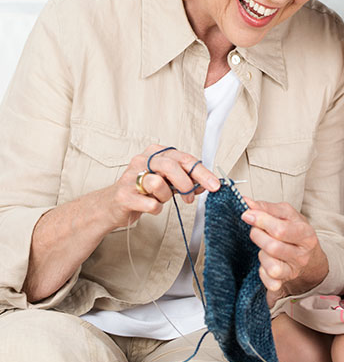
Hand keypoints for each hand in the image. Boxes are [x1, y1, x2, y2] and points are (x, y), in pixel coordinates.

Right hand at [105, 145, 220, 228]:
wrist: (112, 206)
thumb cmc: (142, 190)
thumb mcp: (167, 181)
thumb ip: (186, 180)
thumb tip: (207, 184)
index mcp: (155, 153)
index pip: (184, 158)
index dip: (202, 172)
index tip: (214, 185)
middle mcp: (142, 160)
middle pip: (172, 165)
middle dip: (187, 183)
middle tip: (190, 197)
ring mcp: (130, 177)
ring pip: (159, 184)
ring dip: (165, 196)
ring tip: (160, 199)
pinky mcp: (124, 195)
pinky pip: (150, 203)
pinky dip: (156, 208)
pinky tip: (151, 206)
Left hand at [241, 199, 328, 305]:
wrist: (309, 255)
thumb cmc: (294, 230)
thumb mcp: (286, 214)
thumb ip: (267, 208)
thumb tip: (247, 202)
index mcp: (306, 234)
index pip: (280, 229)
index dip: (261, 221)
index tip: (247, 215)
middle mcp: (302, 255)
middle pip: (273, 248)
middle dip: (258, 236)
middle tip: (255, 230)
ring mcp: (294, 271)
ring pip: (272, 267)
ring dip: (261, 255)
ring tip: (264, 247)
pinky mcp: (285, 282)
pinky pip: (270, 282)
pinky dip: (263, 273)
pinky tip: (265, 263)